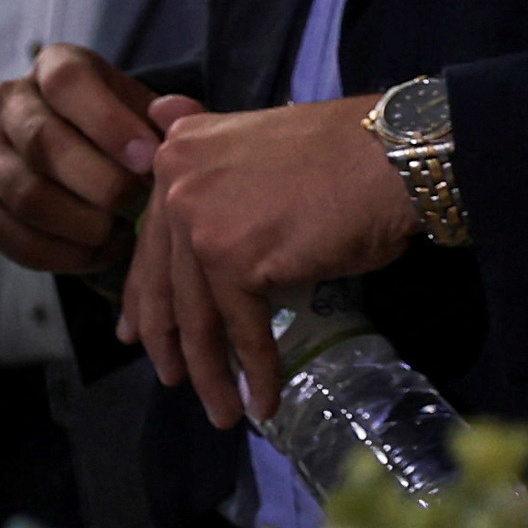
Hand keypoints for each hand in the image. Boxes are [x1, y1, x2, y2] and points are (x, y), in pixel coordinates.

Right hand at [0, 45, 166, 276]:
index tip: (147, 158)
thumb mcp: (155, 119)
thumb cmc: (131, 138)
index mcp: (54, 66)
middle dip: (99, 182)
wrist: (96, 166)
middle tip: (138, 206)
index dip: (107, 122)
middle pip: (41, 141)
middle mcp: (10, 101)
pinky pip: (11, 235)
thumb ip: (173, 120)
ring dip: (82, 223)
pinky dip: (60, 253)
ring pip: (26, 194)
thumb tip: (170, 116)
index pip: (66, 82)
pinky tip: (97, 251)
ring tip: (120, 232)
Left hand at [115, 96, 415, 429]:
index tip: (136, 334)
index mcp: (176, 153)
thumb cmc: (340, 154)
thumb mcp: (254, 142)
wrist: (391, 156)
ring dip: (211, 373)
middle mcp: (175, 182)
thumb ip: (207, 151)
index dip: (144, 293)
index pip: (152, 240)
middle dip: (169, 343)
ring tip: (223, 412)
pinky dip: (256, 370)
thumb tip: (163, 116)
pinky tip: (263, 400)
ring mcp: (199, 220)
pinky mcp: (234, 257)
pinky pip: (241, 328)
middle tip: (172, 380)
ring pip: (199, 315)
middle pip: (165, 282)